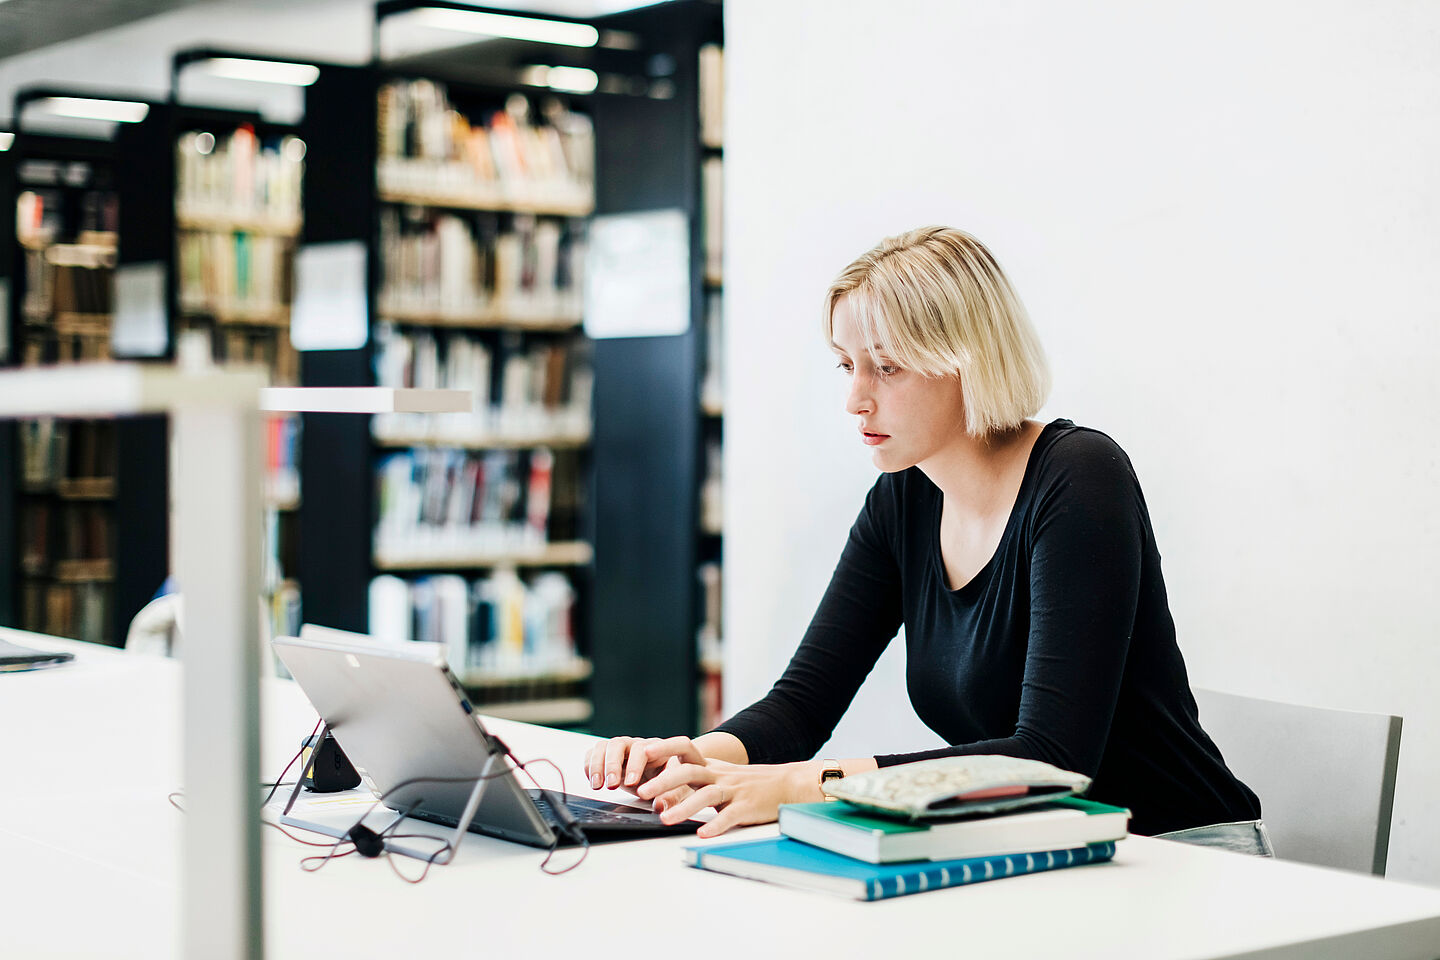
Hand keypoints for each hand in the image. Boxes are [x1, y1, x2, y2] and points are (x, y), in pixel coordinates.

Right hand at [583, 735, 703, 791]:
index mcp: (655, 748)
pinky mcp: (607, 756)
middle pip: (618, 744)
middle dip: (612, 765)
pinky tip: (593, 781)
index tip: (631, 783)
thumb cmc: (672, 781)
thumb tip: (660, 806)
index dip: (635, 764)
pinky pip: (593, 754)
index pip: (642, 749)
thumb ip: (670, 797)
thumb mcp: (677, 788)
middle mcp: (635, 745)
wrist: (662, 781)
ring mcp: (620, 749)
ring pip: (603, 748)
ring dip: (597, 766)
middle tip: (611, 785)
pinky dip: (589, 766)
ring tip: (598, 786)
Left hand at [637, 756, 816, 838]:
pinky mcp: (747, 808)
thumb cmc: (748, 783)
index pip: (685, 748)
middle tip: (643, 792)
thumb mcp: (720, 774)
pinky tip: (702, 834)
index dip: (665, 748)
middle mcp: (720, 775)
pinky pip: (729, 816)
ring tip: (666, 819)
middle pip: (689, 772)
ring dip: (684, 807)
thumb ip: (694, 781)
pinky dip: (715, 825)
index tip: (644, 751)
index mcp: (711, 766)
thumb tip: (660, 792)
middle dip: (664, 781)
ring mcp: (734, 791)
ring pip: (706, 795)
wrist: (787, 784)